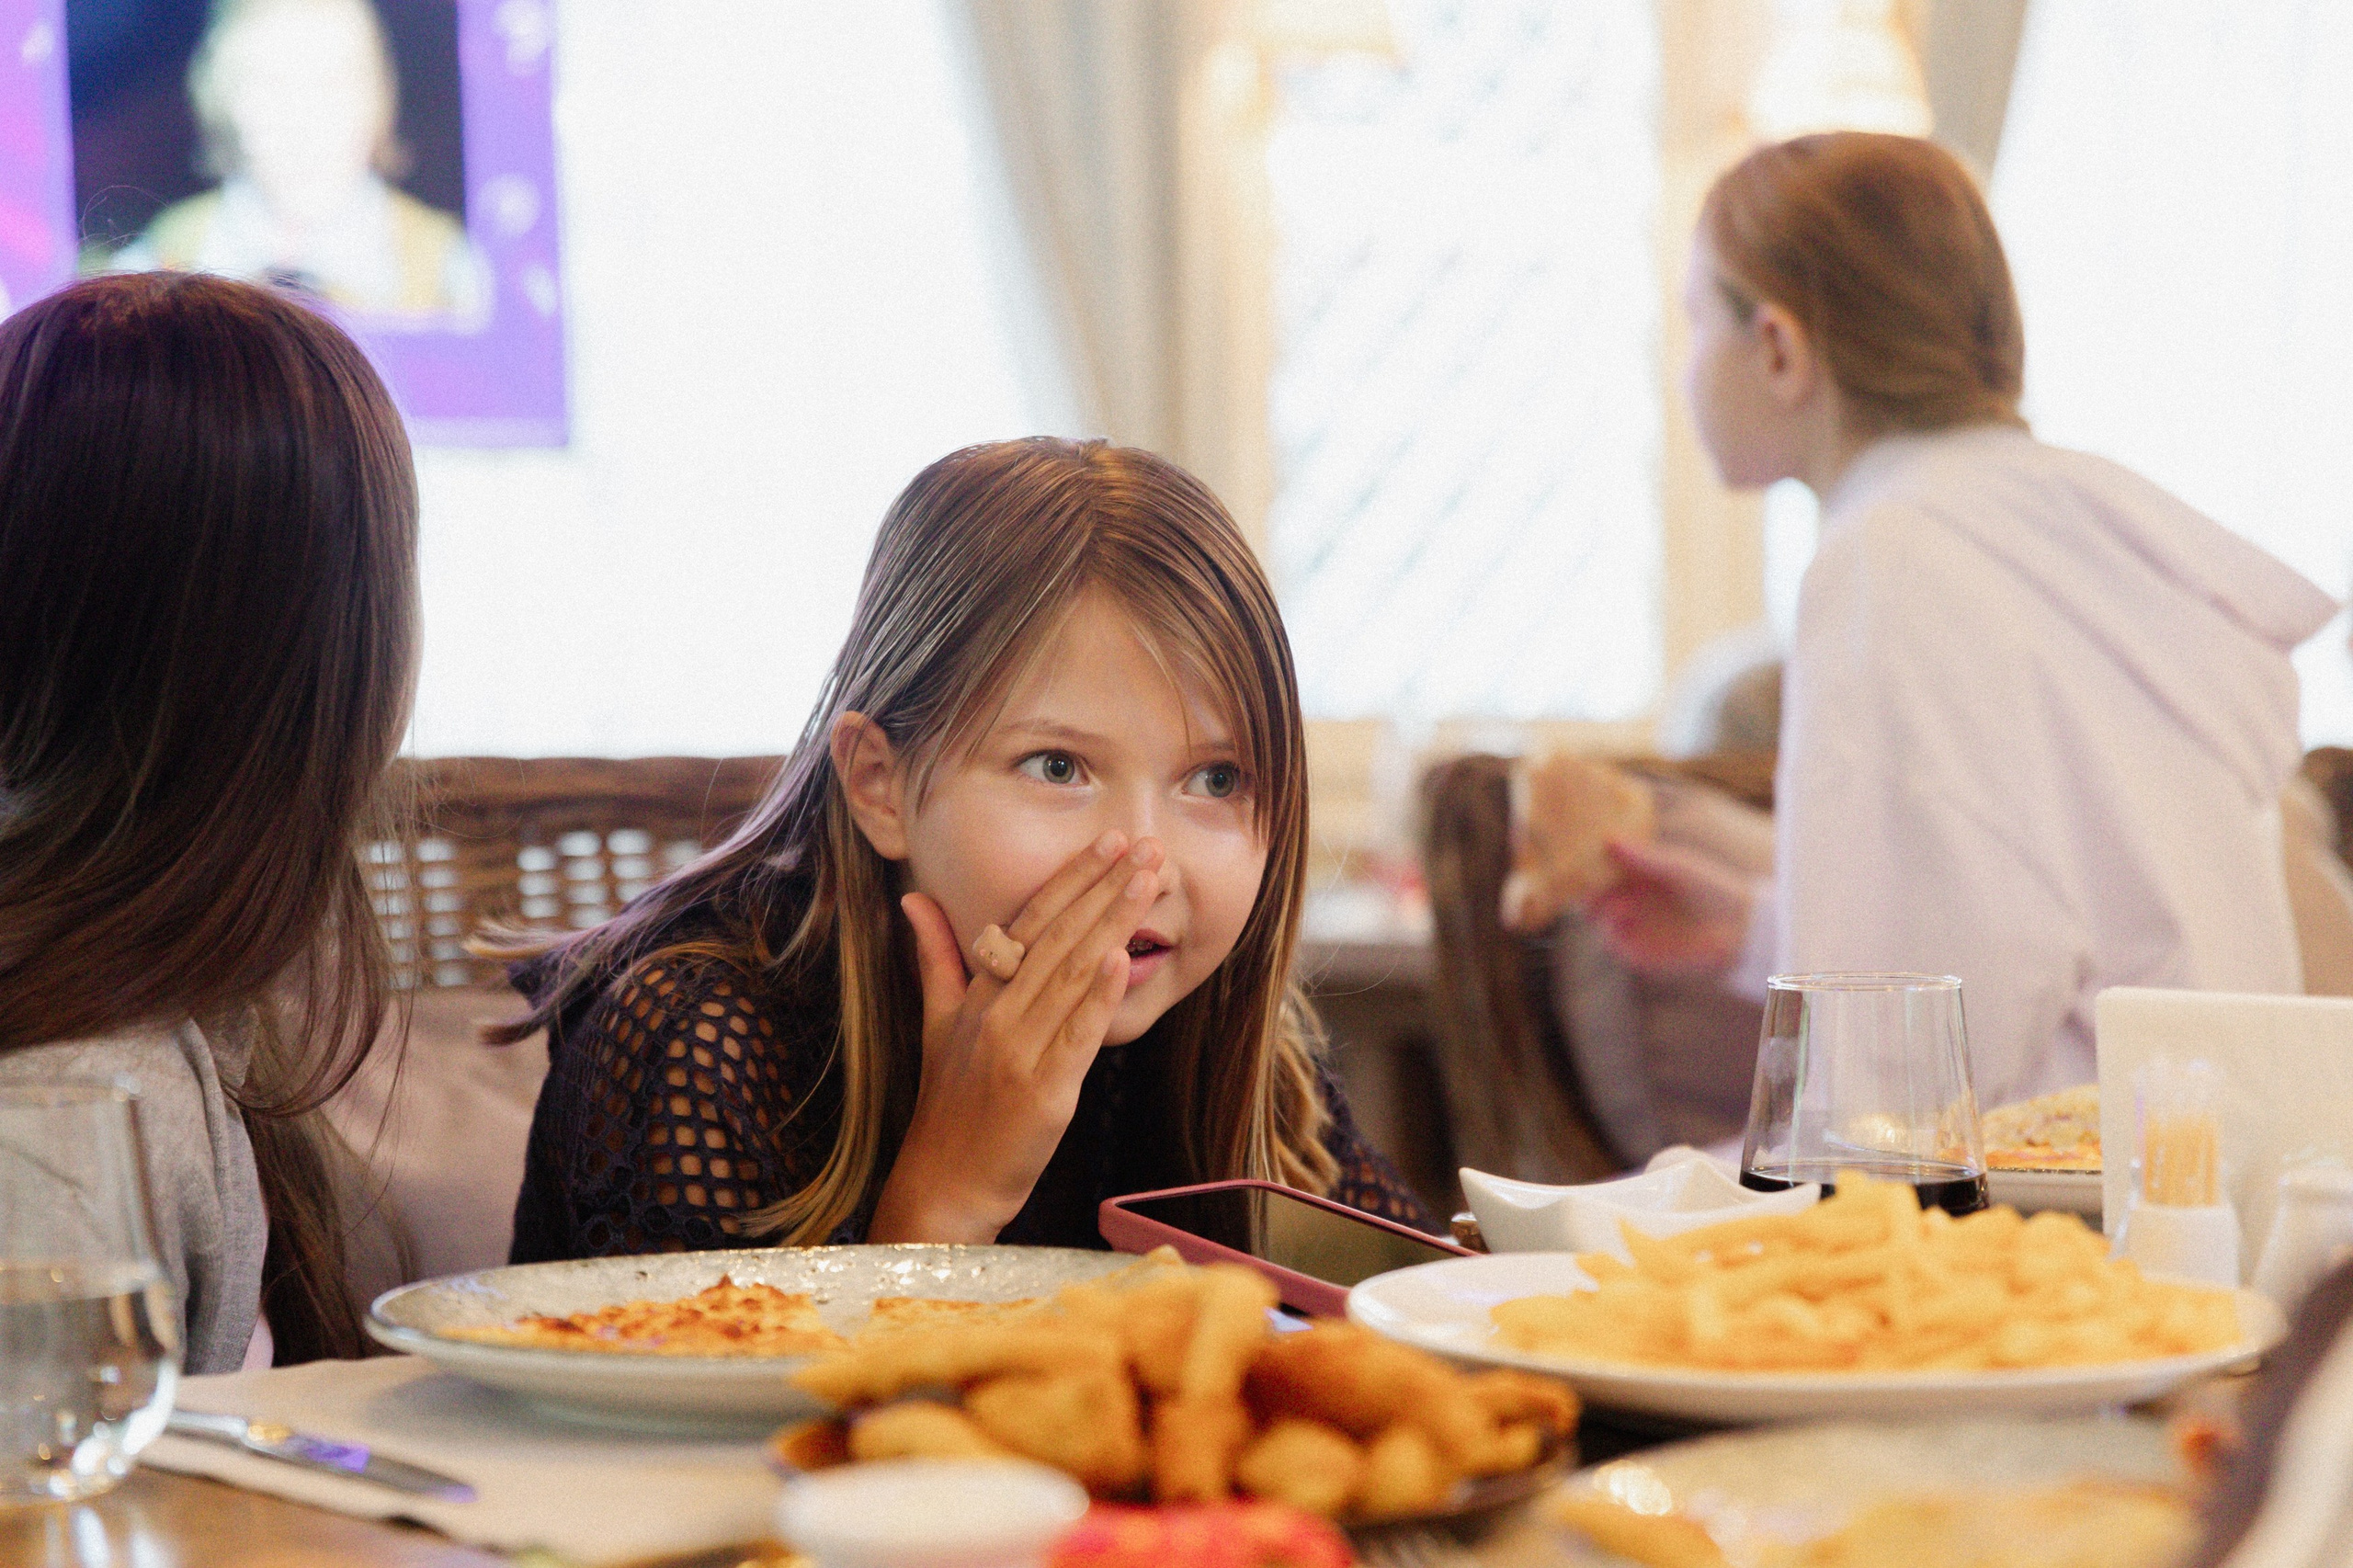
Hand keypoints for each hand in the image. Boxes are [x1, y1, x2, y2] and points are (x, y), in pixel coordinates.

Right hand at [867, 831, 1162, 1242]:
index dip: (1069, 880)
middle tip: (1142, 846)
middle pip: (1056, 937)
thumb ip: (935, 957)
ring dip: (1113, 922)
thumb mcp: (936, 1022)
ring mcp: (1019, 1051)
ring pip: (1072, 974)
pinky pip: (1076, 1035)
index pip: (1028, 922)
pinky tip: (1123, 958)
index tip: (1107, 843)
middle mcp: (997, 1015)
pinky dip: (1099, 996)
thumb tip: (913, 897)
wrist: (946, 1183)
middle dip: (1103, 887)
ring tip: (1148, 882)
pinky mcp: (1044, 1092)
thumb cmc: (948, 1104)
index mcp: (977, 995)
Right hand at [1586, 838, 1756, 976]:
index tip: (1579, 854)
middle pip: (1595, 896)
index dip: (1590, 864)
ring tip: (1616, 900)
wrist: (1741, 928)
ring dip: (1601, 909)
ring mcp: (1635, 928)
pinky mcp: (1640, 954)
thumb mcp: (1679, 868)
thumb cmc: (1715, 890)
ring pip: (1601, 920)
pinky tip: (1623, 916)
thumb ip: (1645, 858)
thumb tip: (1610, 839)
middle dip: (1586, 889)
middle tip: (1584, 880)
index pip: (1605, 871)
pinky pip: (1615, 943)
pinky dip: (1612, 931)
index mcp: (1641, 878)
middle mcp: (1633, 903)